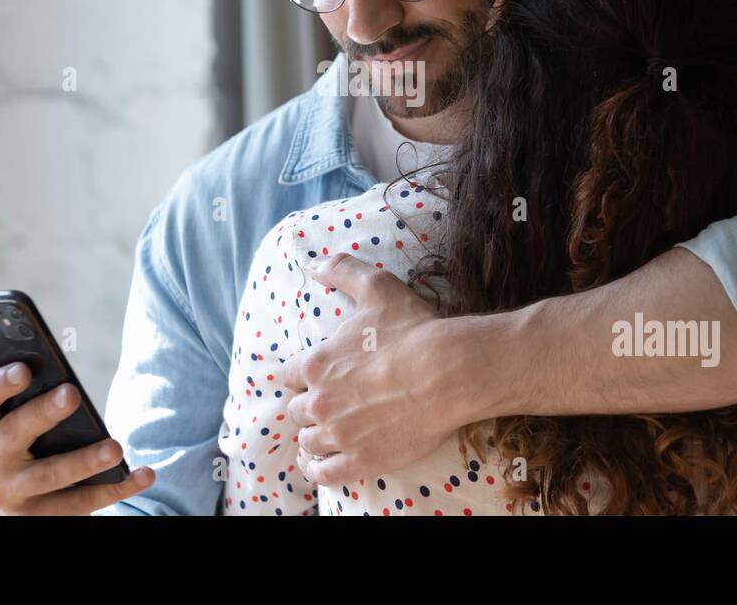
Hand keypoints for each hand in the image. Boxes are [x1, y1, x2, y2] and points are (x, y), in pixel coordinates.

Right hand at [0, 345, 154, 513]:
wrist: (30, 499)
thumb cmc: (25, 437)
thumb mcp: (8, 414)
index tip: (23, 369)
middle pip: (13, 436)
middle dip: (42, 414)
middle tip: (73, 394)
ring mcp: (14, 494)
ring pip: (50, 476)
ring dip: (84, 461)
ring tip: (115, 447)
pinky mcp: (42, 517)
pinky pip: (82, 503)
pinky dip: (116, 488)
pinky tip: (144, 474)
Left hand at [275, 253, 484, 485]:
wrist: (449, 373)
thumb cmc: (413, 329)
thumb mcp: (376, 286)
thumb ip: (341, 269)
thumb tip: (312, 262)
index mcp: (317, 362)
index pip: (288, 373)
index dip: (300, 373)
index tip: (313, 375)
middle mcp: (320, 400)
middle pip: (297, 409)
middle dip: (309, 404)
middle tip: (328, 402)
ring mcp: (339, 434)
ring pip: (308, 441)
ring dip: (315, 435)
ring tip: (326, 433)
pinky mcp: (360, 461)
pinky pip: (324, 473)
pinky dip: (319, 469)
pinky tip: (322, 463)